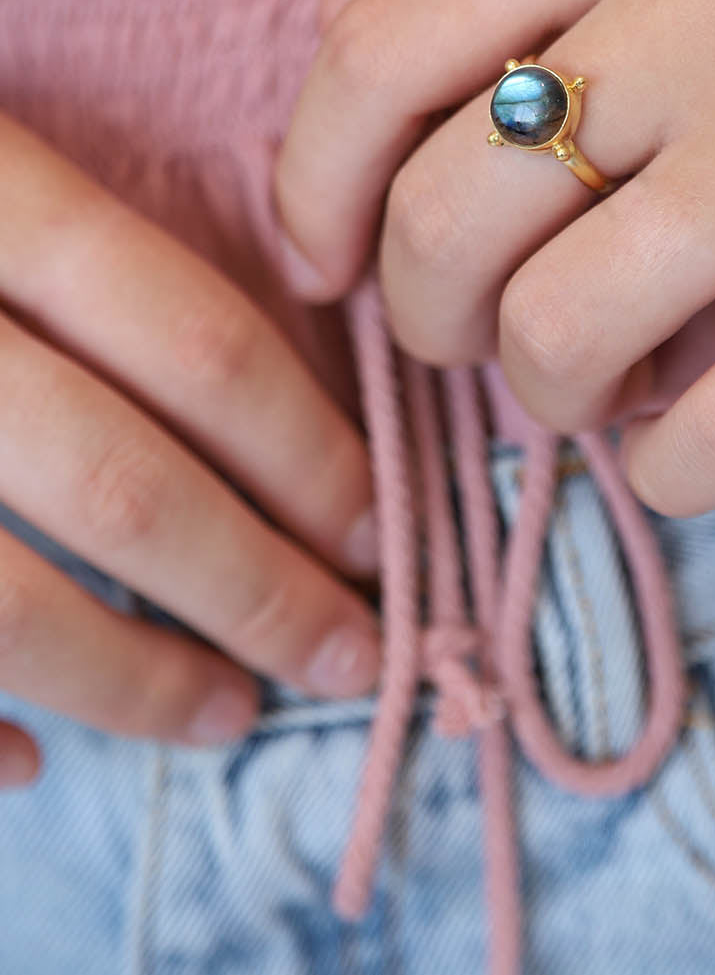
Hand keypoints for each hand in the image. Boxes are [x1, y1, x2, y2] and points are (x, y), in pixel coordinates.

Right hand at [0, 113, 379, 787]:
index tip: (378, 530)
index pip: (191, 339)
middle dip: (256, 590)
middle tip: (348, 655)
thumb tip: (266, 388)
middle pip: (119, 488)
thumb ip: (83, 248)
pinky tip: (20, 768)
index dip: (305, 452)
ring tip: (225, 715)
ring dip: (127, 679)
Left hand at [272, 0, 714, 517]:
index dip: (313, 180)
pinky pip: (711, 435)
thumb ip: (540, 3)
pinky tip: (684, 446)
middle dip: (428, 319)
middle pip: (451, 214)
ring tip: (595, 384)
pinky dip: (663, 472)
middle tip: (476, 342)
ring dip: (547, 399)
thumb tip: (347, 118)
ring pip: (559, 334)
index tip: (325, 262)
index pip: (383, 43)